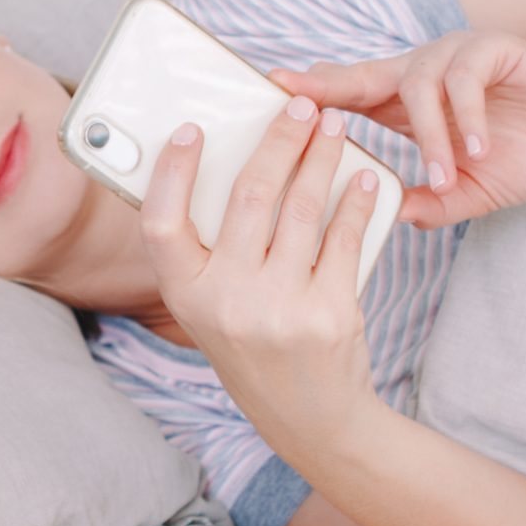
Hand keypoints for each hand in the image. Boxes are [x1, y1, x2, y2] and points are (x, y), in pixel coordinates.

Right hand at [141, 96, 388, 450]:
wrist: (309, 419)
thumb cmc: (254, 349)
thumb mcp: (213, 310)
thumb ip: (212, 252)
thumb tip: (232, 166)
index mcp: (186, 297)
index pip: (163, 224)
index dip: (173, 173)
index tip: (193, 130)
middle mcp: (226, 303)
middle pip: (248, 198)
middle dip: (279, 140)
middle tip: (299, 106)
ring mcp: (279, 309)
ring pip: (302, 210)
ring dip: (321, 158)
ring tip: (334, 128)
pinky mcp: (329, 314)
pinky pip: (343, 240)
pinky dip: (356, 203)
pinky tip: (362, 179)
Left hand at [265, 30, 525, 229]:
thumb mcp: (476, 192)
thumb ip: (434, 203)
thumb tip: (391, 218)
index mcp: (408, 103)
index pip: (349, 97)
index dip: (311, 100)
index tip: (268, 107)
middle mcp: (425, 71)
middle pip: (363, 75)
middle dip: (326, 86)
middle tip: (294, 100)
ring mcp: (458, 56)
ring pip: (418, 87)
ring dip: (430, 138)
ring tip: (448, 177)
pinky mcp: (496, 48)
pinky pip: (466, 79)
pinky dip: (468, 118)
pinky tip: (480, 150)